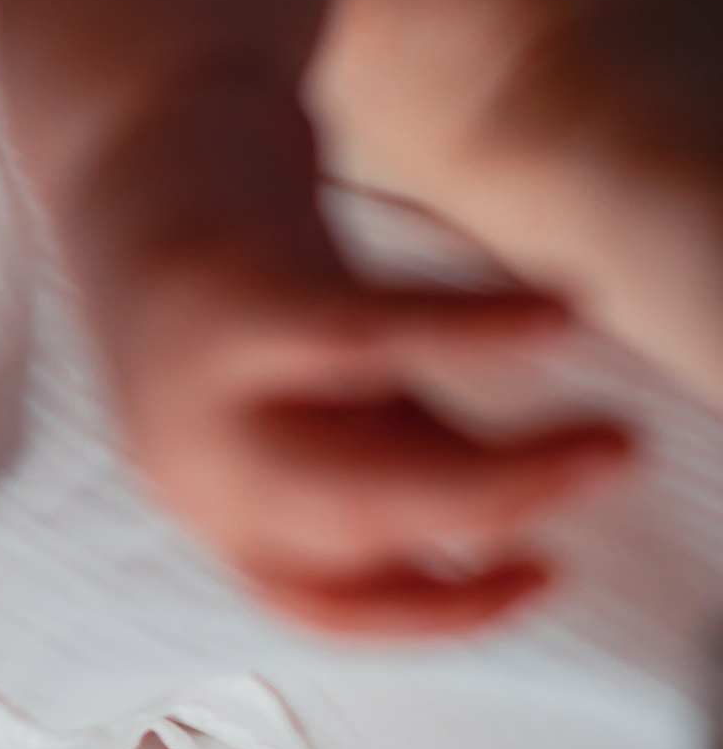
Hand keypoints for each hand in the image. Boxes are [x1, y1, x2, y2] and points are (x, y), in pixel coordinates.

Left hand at [93, 181, 628, 637]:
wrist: (129, 133)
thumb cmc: (250, 283)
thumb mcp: (325, 391)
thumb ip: (405, 453)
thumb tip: (510, 514)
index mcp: (217, 503)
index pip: (326, 606)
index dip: (443, 615)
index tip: (548, 575)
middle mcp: (193, 463)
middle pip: (359, 536)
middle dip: (501, 515)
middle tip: (618, 462)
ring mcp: (197, 388)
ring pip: (361, 477)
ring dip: (506, 468)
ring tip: (613, 433)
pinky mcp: (224, 296)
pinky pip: (362, 338)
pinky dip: (469, 333)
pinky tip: (562, 315)